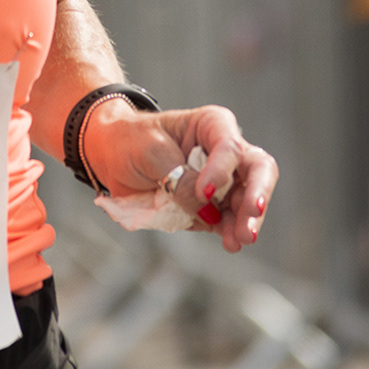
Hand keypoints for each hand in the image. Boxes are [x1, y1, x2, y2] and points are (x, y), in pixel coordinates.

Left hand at [83, 103, 275, 252]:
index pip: (230, 147)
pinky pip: (227, 220)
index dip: (221, 171)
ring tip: (239, 240)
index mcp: (212, 126)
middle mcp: (224, 153)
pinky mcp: (210, 207)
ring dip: (246, 221)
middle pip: (257, 172)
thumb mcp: (152, 153)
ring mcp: (220, 182)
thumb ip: (181, 180)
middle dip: (256, 197)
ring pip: (247, 200)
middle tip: (249, 221)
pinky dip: (230, 232)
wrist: (112, 157)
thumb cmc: (133, 141)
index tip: (203, 192)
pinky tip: (230, 243)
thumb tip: (209, 211)